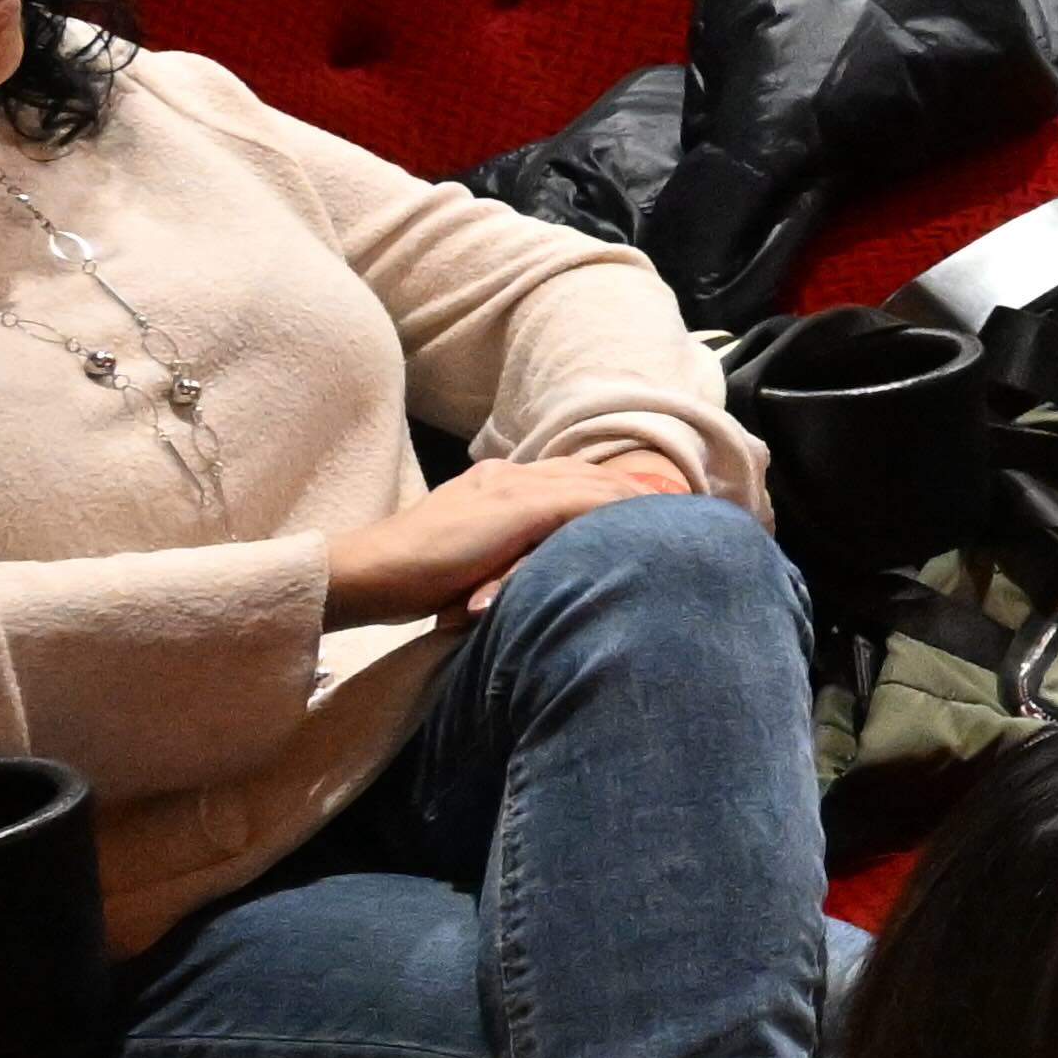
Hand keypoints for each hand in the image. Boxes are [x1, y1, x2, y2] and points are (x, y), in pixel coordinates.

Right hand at [319, 447, 692, 625]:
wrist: (364, 574)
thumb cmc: (409, 582)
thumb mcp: (473, 563)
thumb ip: (509, 558)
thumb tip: (544, 578)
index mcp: (498, 484)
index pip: (572, 480)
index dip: (616, 493)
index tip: (658, 508)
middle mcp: (509, 475)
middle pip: (592, 476)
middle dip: (642, 492)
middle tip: (693, 507)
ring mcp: (511, 486)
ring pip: (594, 486)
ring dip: (641, 501)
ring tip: (687, 516)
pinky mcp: (515, 505)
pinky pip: (582, 502)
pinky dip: (620, 511)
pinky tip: (651, 524)